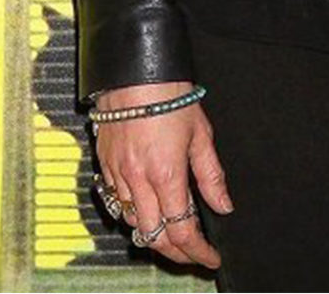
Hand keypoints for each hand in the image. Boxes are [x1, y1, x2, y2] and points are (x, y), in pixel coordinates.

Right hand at [93, 80, 232, 269]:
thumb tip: (223, 205)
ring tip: (173, 235)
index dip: (197, 251)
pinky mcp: (104, 165)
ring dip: (153, 236)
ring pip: (132, 224)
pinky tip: (147, 210)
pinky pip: (116, 203)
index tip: (210, 258)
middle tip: (194, 255)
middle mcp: (138, 180)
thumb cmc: (170, 93)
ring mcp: (117, 174)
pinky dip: (133, 215)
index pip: (181, 230)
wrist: (135, 71)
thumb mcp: (201, 133)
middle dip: (177, 253)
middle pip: (154, 237)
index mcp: (166, 173)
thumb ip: (211, 174)